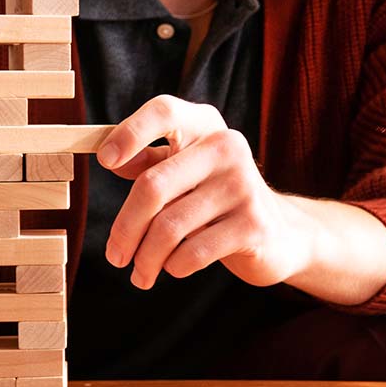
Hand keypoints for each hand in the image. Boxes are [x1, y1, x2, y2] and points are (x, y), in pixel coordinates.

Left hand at [96, 95, 313, 289]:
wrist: (281, 233)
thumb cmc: (217, 200)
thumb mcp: (185, 173)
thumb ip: (150, 163)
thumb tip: (112, 160)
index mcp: (206, 126)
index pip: (165, 112)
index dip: (130, 132)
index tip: (105, 161)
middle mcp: (227, 148)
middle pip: (153, 186)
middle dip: (126, 229)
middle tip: (115, 257)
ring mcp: (243, 185)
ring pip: (169, 227)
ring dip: (146, 258)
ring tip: (141, 274)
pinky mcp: (254, 224)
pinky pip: (193, 252)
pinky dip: (174, 266)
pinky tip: (174, 268)